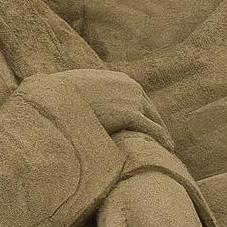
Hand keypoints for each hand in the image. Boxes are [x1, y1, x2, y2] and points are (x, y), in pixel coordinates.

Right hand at [51, 68, 170, 145]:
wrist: (58, 95)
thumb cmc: (60, 93)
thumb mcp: (73, 87)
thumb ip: (79, 92)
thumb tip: (60, 94)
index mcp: (118, 78)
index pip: (137, 96)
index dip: (142, 110)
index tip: (147, 122)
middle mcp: (129, 85)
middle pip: (150, 107)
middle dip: (156, 121)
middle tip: (163, 137)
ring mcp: (131, 99)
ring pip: (154, 118)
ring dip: (162, 132)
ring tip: (167, 146)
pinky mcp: (130, 114)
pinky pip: (152, 128)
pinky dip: (162, 138)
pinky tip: (168, 148)